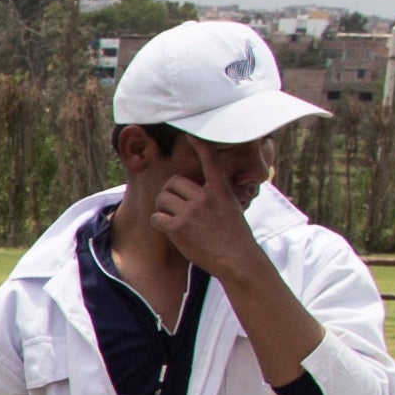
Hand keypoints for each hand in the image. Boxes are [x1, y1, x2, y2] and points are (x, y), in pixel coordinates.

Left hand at [143, 139, 264, 277]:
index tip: (190, 135)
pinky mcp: (179, 227)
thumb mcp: (232, 208)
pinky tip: (169, 230)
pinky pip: (157, 218)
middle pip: (173, 183)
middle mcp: (205, 197)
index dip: (199, 146)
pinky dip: (159, 223)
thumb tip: (206, 191)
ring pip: (162, 199)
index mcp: (220, 190)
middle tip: (174, 206)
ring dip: (163, 209)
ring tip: (173, 219)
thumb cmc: (236, 236)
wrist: (238, 259)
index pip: (209, 161)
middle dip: (169, 194)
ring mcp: (191, 212)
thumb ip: (218, 196)